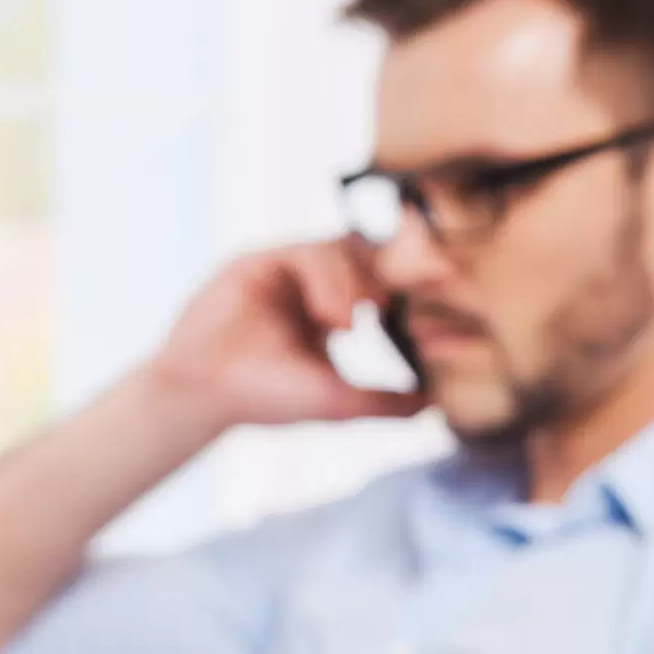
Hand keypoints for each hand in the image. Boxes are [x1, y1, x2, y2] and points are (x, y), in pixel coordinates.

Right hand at [147, 235, 428, 430]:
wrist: (206, 394)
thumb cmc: (267, 398)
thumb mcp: (338, 403)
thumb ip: (387, 402)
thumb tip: (437, 404)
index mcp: (334, 308)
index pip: (383, 278)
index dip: (413, 279)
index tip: (446, 291)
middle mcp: (314, 282)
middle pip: (369, 251)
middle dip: (396, 266)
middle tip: (412, 294)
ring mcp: (287, 268)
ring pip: (342, 249)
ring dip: (355, 283)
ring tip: (351, 325)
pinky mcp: (261, 259)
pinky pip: (307, 250)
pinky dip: (327, 279)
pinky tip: (330, 317)